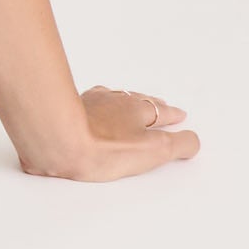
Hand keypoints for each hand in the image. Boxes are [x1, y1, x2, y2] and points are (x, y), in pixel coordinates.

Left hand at [18, 85, 200, 180]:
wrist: (56, 142)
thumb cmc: (105, 147)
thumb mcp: (156, 150)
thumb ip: (179, 144)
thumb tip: (192, 140)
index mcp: (136, 108)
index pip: (161, 111)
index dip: (172, 115)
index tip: (179, 116)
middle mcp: (112, 100)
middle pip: (137, 100)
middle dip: (150, 105)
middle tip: (159, 106)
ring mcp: (86, 103)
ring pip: (111, 98)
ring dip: (122, 102)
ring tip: (127, 106)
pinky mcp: (64, 111)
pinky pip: (86, 103)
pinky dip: (96, 106)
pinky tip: (90, 109)